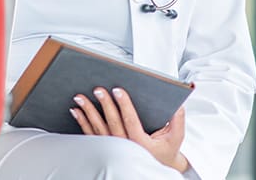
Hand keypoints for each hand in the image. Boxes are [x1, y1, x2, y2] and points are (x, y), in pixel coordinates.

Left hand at [71, 87, 189, 172]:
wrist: (155, 166)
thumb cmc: (164, 150)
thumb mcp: (175, 137)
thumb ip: (177, 120)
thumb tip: (179, 104)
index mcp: (141, 142)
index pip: (131, 121)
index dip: (124, 105)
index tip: (118, 90)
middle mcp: (125, 146)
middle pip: (112, 123)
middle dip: (104, 104)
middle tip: (98, 89)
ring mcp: (112, 147)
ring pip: (98, 128)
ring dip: (88, 112)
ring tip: (80, 97)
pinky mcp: (104, 147)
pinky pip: (90, 134)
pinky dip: (82, 122)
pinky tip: (76, 110)